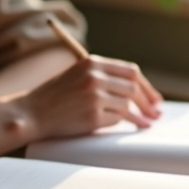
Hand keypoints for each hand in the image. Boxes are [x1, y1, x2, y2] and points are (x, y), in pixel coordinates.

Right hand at [18, 55, 163, 139]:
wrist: (32, 112)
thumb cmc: (55, 95)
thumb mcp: (77, 74)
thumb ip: (103, 75)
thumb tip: (135, 87)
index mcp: (92, 62)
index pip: (131, 71)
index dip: (146, 86)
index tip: (154, 98)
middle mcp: (94, 77)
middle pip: (133, 88)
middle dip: (148, 102)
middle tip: (155, 112)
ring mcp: (93, 96)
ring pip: (128, 104)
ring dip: (140, 115)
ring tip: (147, 122)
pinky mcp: (91, 116)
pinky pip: (116, 119)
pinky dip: (125, 123)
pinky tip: (133, 126)